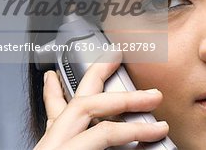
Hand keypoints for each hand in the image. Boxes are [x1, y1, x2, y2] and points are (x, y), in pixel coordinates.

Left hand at [34, 57, 167, 149]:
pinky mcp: (46, 147)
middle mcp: (53, 143)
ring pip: (62, 103)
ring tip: (97, 63)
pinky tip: (53, 83)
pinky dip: (55, 95)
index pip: (106, 131)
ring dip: (81, 81)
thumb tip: (146, 147)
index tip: (158, 129)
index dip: (136, 128)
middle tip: (143, 86)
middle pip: (86, 105)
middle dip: (118, 92)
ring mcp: (47, 144)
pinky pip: (51, 116)